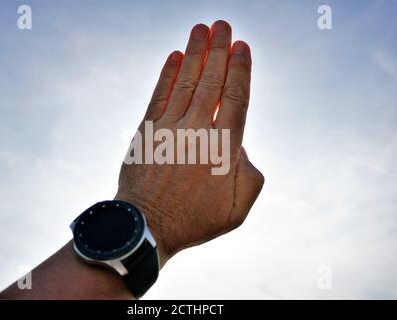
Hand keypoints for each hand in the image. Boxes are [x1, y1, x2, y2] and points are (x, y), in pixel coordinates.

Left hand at [115, 20, 263, 265]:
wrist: (147, 227)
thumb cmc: (194, 221)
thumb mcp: (237, 210)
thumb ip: (250, 176)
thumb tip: (242, 147)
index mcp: (223, 149)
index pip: (235, 98)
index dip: (240, 70)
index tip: (243, 47)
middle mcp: (197, 132)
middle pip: (212, 82)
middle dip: (219, 50)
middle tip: (224, 25)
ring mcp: (169, 129)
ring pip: (186, 82)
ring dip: (194, 53)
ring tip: (201, 29)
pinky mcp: (146, 131)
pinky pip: (159, 95)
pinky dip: (167, 74)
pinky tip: (174, 56)